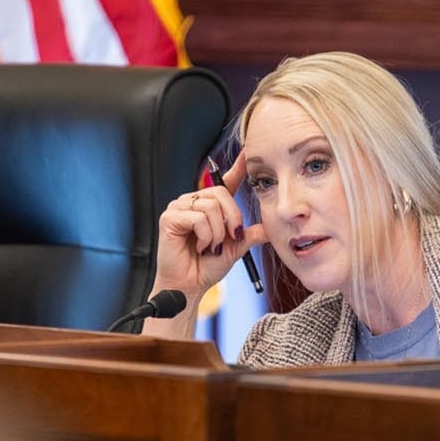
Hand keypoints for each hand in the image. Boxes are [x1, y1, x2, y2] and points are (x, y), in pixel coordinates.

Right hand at [142, 153, 267, 338]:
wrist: (190, 286)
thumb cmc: (207, 267)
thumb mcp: (235, 249)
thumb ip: (250, 235)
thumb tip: (269, 228)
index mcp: (210, 207)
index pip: (225, 182)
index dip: (238, 167)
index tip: (249, 154)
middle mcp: (193, 202)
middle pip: (221, 194)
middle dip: (231, 218)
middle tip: (229, 238)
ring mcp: (180, 208)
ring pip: (210, 206)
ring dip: (216, 233)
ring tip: (209, 247)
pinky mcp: (170, 217)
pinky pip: (197, 218)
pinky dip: (204, 236)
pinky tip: (199, 247)